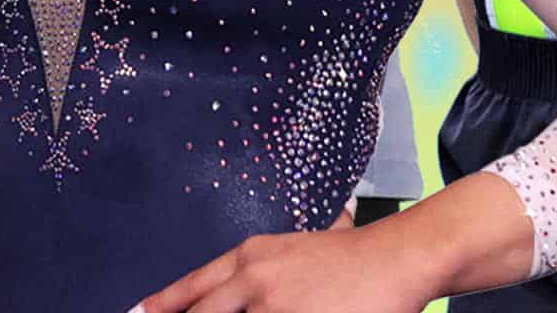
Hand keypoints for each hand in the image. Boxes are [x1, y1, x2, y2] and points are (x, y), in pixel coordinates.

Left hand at [131, 212, 430, 312]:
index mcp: (250, 257)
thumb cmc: (350, 257)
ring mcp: (273, 309)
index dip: (160, 308)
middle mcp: (253, 281)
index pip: (190, 290)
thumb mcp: (295, 251)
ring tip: (248, 311)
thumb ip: (260, 271)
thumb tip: (242, 281)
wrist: (396, 259)